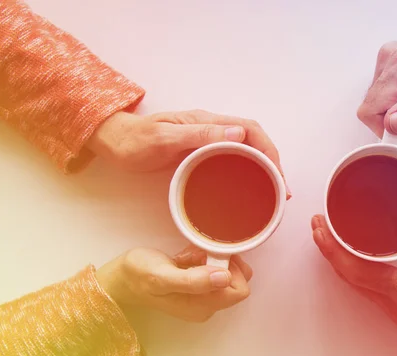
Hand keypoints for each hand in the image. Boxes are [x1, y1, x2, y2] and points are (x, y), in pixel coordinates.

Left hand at [87, 109, 289, 196]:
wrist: (115, 142)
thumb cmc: (135, 140)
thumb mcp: (164, 137)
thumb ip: (198, 134)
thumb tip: (238, 134)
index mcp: (207, 121)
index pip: (250, 129)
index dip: (268, 150)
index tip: (277, 173)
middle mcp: (211, 129)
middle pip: (253, 141)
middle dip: (272, 163)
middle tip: (281, 190)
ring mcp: (206, 142)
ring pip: (245, 151)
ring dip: (262, 169)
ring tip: (272, 193)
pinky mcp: (200, 155)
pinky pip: (230, 161)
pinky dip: (245, 174)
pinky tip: (247, 189)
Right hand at [96, 245, 251, 322]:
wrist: (121, 278)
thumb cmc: (138, 276)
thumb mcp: (162, 277)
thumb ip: (194, 280)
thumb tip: (225, 278)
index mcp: (202, 306)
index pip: (239, 289)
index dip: (232, 269)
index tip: (212, 256)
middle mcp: (207, 305)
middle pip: (235, 280)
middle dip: (219, 261)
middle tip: (197, 254)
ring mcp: (202, 296)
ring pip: (224, 271)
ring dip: (209, 258)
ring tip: (187, 255)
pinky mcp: (197, 286)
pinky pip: (212, 268)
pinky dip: (202, 258)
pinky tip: (185, 256)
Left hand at [311, 201, 396, 355]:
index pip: (356, 269)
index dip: (332, 248)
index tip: (320, 228)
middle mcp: (395, 305)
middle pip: (349, 277)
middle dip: (328, 250)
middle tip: (318, 226)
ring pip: (357, 286)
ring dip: (340, 262)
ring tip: (330, 238)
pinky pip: (369, 292)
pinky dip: (355, 272)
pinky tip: (355, 260)